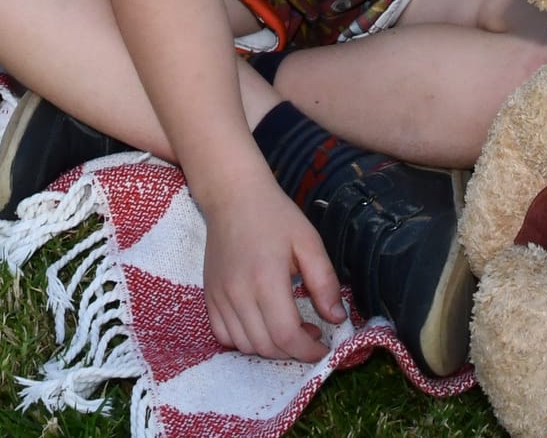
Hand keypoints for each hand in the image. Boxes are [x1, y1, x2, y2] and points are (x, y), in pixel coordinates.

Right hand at [202, 174, 346, 362]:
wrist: (232, 195)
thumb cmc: (275, 215)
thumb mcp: (309, 242)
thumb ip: (325, 282)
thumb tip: (336, 318)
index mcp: (266, 278)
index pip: (286, 335)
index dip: (308, 350)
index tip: (323, 346)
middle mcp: (238, 292)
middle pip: (266, 346)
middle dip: (293, 351)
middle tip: (309, 334)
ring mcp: (220, 295)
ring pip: (245, 345)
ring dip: (270, 348)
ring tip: (286, 329)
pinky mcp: (209, 294)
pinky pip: (223, 334)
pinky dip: (243, 340)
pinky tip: (260, 325)